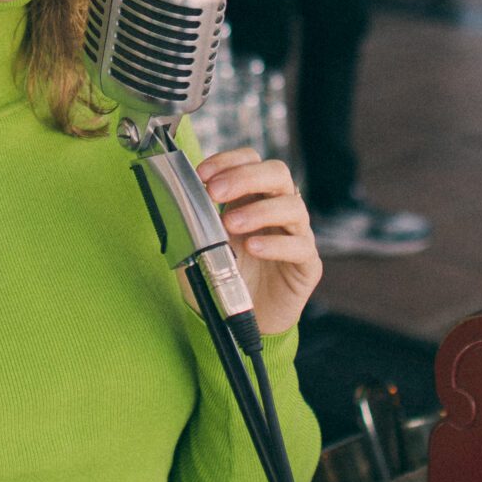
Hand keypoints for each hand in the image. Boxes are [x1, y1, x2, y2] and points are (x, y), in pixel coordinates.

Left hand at [199, 147, 321, 336]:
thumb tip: (174, 202)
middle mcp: (277, 209)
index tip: (202, 173)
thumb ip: (189, 225)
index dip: (228, 161)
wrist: (242, 320)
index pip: (250, 161)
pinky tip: (253, 248)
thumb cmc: (222, 279)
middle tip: (215, 192)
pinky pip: (300, 245)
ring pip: (292, 206)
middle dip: (244, 176)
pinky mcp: (307, 263)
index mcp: (252, 197)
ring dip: (259, 210)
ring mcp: (296, 234)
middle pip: (276, 173)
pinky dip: (275, 243)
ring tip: (231, 224)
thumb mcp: (198, 248)